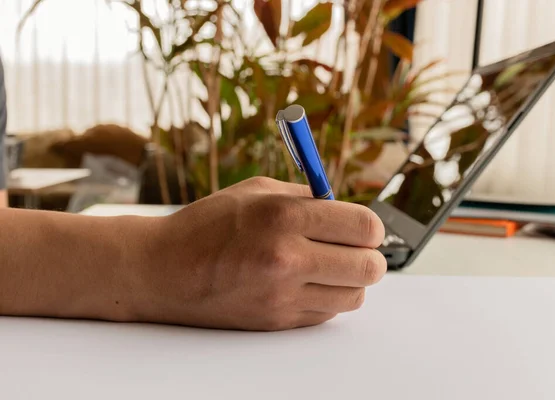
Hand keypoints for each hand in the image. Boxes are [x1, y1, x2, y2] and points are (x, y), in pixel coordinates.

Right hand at [128, 177, 386, 330]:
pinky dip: (326, 298)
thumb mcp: (256, 192)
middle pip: (369, 267)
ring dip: (350, 280)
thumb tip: (346, 207)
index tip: (363, 228)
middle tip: (357, 249)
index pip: (363, 226)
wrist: (162, 270)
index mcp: (284, 216)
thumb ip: (306, 197)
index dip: (371, 227)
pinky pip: (326, 314)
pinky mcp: (276, 322)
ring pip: (354, 296)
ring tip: (329, 267)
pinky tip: (305, 283)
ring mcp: (282, 295)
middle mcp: (287, 258)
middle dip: (370, 256)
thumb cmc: (206, 225)